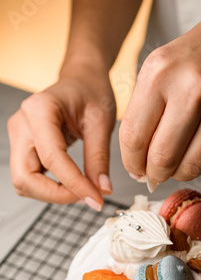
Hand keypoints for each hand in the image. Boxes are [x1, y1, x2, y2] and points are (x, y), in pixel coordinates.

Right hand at [8, 67, 115, 208]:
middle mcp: (22, 124)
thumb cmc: (91, 92)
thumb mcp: (102, 123)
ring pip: (24, 182)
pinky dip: (49, 188)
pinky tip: (73, 184)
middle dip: (56, 195)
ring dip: (52, 194)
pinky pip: (30, 177)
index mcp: (40, 110)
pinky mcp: (23, 147)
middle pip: (25, 177)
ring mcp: (18, 136)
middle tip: (88, 197)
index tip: (97, 199)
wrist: (82, 80)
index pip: (52, 159)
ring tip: (83, 190)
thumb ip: (99, 158)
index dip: (75, 185)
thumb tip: (102, 190)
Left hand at [119, 0, 200, 182]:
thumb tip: (136, 160)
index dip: (132, 162)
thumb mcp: (163, 65)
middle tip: (156, 174)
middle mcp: (192, 89)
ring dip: (181, 173)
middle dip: (155, 175)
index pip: (133, 137)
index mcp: (161, 72)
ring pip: (191, 167)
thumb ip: (145, 110)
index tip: (135, 169)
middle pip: (162, 159)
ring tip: (180, 163)